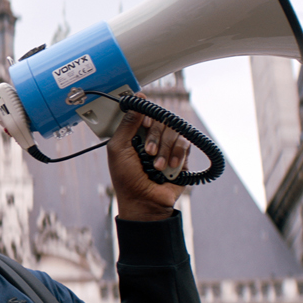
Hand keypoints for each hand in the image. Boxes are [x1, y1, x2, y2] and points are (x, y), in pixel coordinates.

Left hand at [106, 94, 188, 220]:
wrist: (145, 202)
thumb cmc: (127, 180)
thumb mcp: (118, 149)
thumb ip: (126, 124)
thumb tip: (137, 101)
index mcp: (135, 134)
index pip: (145, 112)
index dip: (146, 114)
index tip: (144, 123)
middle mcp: (152, 137)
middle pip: (161, 119)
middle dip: (155, 136)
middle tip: (148, 152)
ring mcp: (167, 146)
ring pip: (173, 131)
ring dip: (165, 149)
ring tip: (157, 166)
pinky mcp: (180, 156)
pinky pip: (184, 143)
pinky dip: (176, 154)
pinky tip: (169, 167)